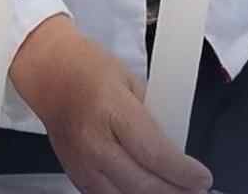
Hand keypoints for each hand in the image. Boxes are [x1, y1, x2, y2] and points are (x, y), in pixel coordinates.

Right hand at [11, 16, 213, 193]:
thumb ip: (152, 116)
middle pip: (141, 184)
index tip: (202, 177)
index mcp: (111, 109)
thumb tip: (174, 147)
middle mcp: (93, 141)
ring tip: (174, 192)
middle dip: (175, 191)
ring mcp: (80, 161)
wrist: (45, 69)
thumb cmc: (86, 66)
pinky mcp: (73, 171)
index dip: (183, 172)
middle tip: (195, 190)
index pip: (154, 153)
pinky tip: (145, 190)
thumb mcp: (131, 80)